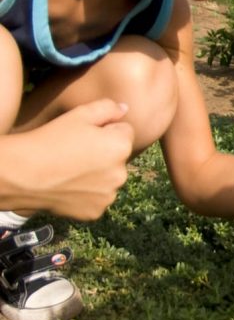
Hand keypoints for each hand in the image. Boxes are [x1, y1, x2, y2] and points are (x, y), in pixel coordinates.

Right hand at [1, 100, 133, 219]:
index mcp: (121, 146)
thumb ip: (108, 108)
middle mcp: (121, 173)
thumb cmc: (50, 140)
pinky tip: (68, 187)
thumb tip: (124, 109)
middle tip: (76, 154)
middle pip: (118, 157)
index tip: (85, 136)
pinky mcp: (95, 212)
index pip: (124, 132)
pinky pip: (97, 198)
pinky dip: (87, 194)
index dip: (105, 131)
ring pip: (108, 179)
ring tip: (70, 172)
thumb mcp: (79, 114)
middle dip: (104, 154)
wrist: (21, 175)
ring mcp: (108, 195)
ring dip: (97, 176)